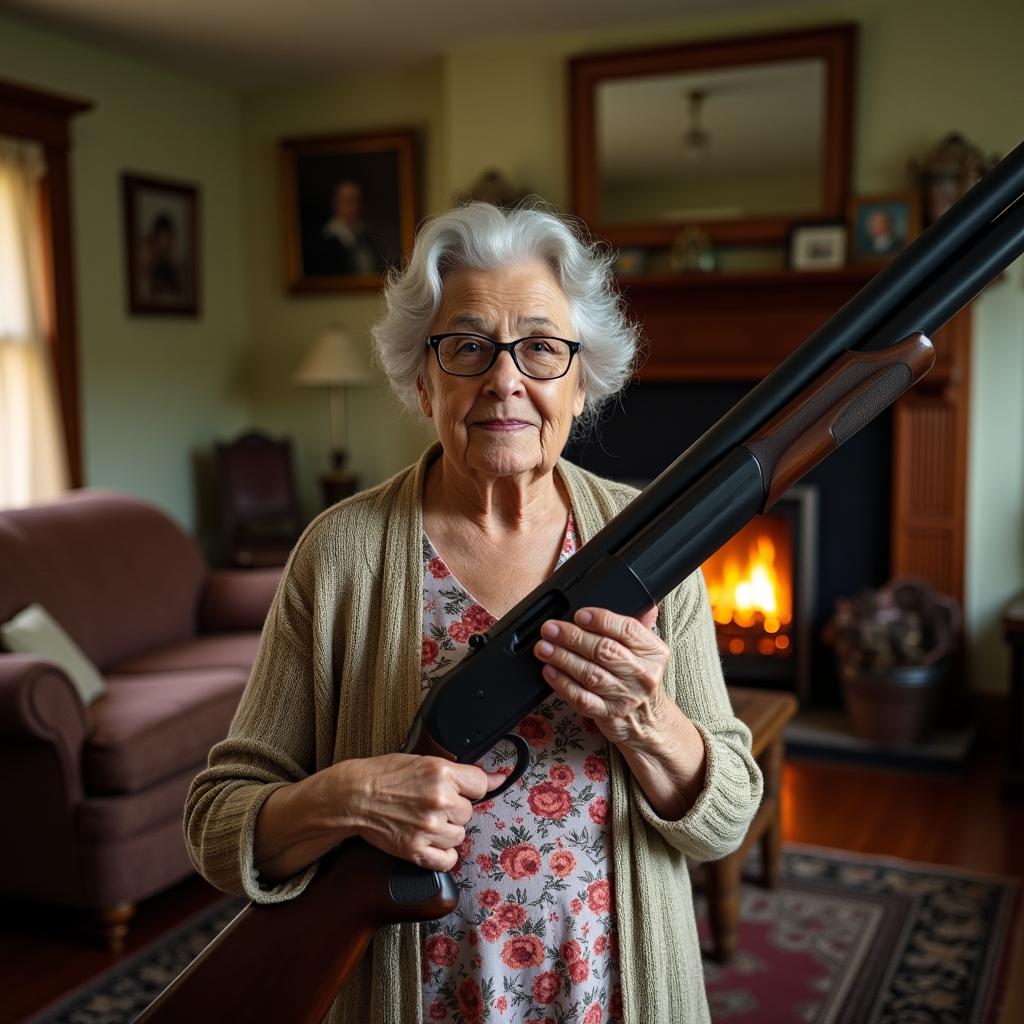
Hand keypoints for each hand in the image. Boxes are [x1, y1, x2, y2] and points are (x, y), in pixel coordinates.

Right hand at [341, 754, 504, 871]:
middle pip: (468, 812)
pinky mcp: (416, 850)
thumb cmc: (385, 775)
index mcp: (441, 773)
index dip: (469, 789)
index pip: (480, 785)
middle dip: (453, 810)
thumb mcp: (425, 761)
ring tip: (425, 820)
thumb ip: (462, 772)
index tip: (462, 791)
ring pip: (460, 836)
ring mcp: (428, 827)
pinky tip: (430, 842)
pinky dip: (442, 855)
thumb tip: (497, 779)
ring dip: (447, 831)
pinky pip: (448, 860)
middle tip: (431, 804)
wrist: (355, 796)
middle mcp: (438, 800)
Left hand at [533, 605, 671, 747]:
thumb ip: (637, 625)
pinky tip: (550, 671)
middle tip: (550, 628)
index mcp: (654, 652)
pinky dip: (562, 684)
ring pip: (590, 674)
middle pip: (604, 651)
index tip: (579, 614)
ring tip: (544, 647)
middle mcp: (642, 674)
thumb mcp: (646, 650)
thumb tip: (636, 598)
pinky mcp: (608, 715)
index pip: (628, 630)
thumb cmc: (639, 678)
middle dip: (572, 637)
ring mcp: (625, 697)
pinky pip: (581, 698)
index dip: (601, 620)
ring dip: (562, 658)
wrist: (648, 722)